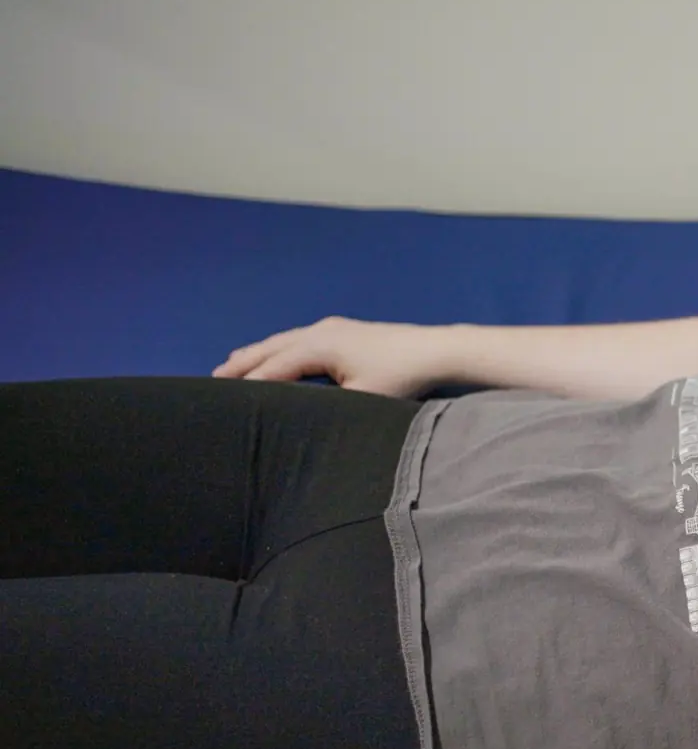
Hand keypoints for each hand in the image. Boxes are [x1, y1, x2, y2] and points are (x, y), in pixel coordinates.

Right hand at [213, 316, 451, 396]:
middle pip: (269, 349)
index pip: (272, 369)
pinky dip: (278, 349)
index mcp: (316, 346)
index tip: (224, 403)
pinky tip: (276, 356)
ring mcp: (330, 328)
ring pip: (282, 341)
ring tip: (231, 366)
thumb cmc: (401, 376)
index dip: (248, 387)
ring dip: (256, 354)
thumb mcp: (362, 398)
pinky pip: (297, 340)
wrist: (435, 350)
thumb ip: (326, 408)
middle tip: (211, 380)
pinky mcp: (342, 331)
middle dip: (241, 364)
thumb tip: (298, 420)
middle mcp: (317, 331)